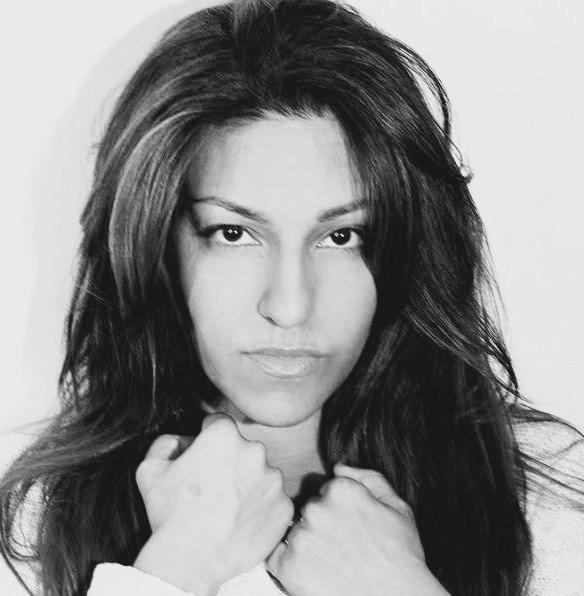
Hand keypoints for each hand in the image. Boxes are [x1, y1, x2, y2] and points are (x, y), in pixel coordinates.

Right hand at [134, 414, 292, 595]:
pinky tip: (240, 522)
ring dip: (247, 485)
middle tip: (212, 487)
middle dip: (230, 461)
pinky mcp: (283, 506)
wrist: (193, 558)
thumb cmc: (170, 512)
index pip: (219, 424)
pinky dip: (260, 509)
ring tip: (226, 509)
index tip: (202, 456)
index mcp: (224, 435)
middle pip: (243, 448)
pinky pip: (273, 501)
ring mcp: (273, 479)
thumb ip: (165, 443)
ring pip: (260, 474)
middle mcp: (255, 451)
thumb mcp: (150, 469)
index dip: (207, 437)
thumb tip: (180, 441)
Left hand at [267, 464, 447, 595]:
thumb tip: (338, 467)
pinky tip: (312, 572)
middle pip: (310, 510)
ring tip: (332, 564)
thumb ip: (369, 478)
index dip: (340, 511)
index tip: (352, 529)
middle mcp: (316, 508)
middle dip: (322, 525)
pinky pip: (277, 555)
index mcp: (341, 489)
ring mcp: (300, 537)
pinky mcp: (287, 566)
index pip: (327, 491)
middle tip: (343, 549)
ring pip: (295, 531)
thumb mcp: (397, 507)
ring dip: (307, 543)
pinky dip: (289, 563)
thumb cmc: (401, 557)